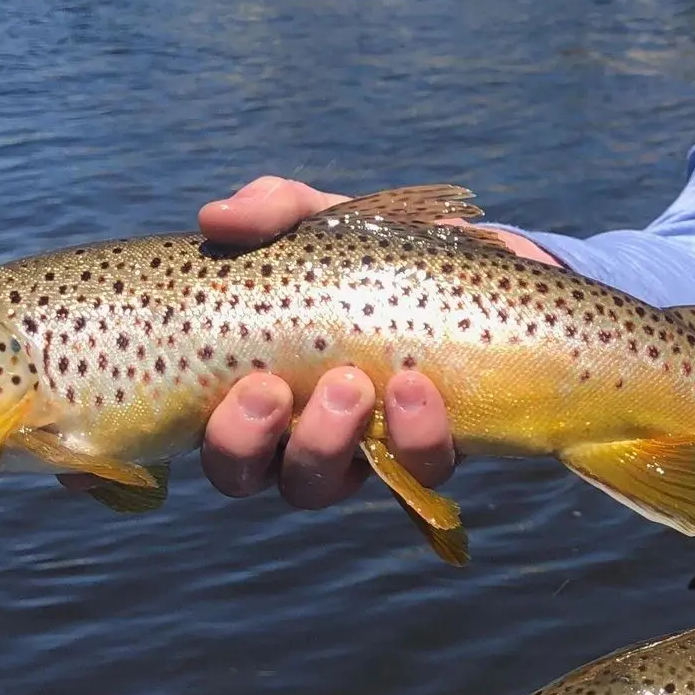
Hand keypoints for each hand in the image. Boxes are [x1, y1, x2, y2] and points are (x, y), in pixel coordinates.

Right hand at [175, 175, 543, 507]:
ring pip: (325, 485)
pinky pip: (418, 469)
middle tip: (276, 390)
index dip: (223, 433)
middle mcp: (298, 432)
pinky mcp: (433, 448)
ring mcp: (365, 449)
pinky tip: (415, 386)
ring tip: (354, 383)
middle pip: (248, 476)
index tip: (250, 381)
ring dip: (328, 442)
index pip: (216, 439)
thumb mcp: (324, 219)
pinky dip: (415, 434)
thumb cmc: (377, 251)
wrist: (479, 265)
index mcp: (258, 387)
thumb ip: (273, 209)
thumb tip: (216, 218)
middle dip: (252, 444)